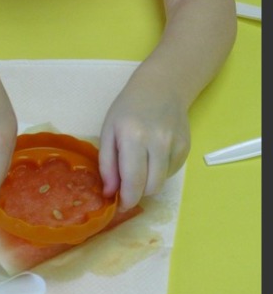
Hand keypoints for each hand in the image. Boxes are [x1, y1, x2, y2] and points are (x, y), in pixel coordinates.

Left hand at [98, 83, 189, 211]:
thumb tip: (110, 193)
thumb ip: (107, 163)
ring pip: (162, 183)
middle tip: (126, 188)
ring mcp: (175, 146)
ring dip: (148, 184)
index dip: (127, 198)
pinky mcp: (186, 148)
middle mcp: (158, 142)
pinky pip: (171, 173)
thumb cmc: (128, 109)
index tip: (119, 205)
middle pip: (150, 187)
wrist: (161, 88)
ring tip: (138, 168)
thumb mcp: (108, 131)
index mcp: (133, 137)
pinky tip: (152, 156)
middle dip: (137, 194)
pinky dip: (159, 173)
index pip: (133, 180)